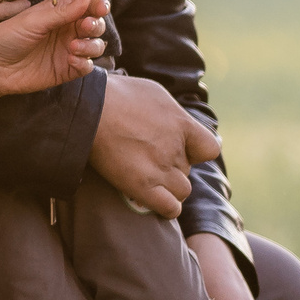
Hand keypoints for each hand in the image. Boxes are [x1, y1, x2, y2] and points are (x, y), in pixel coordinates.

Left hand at [0, 0, 108, 123]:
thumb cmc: (7, 37)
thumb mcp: (34, 20)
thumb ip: (62, 11)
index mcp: (60, 12)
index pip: (87, 5)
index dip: (98, 5)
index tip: (100, 8)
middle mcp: (67, 29)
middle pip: (96, 24)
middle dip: (96, 24)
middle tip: (85, 27)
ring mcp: (69, 50)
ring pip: (96, 45)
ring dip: (92, 44)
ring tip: (74, 46)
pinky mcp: (67, 70)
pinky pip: (87, 66)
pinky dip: (84, 62)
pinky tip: (71, 60)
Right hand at [86, 74, 219, 218]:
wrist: (90, 108)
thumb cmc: (117, 95)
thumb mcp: (154, 92)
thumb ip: (171, 112)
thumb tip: (175, 121)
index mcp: (182, 124)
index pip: (210, 149)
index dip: (197, 153)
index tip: (182, 150)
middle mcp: (175, 148)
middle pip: (187, 170)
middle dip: (173, 168)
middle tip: (150, 161)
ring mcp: (160, 169)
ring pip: (182, 190)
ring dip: (170, 188)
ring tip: (149, 180)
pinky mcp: (142, 186)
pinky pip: (169, 207)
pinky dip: (166, 208)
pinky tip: (155, 201)